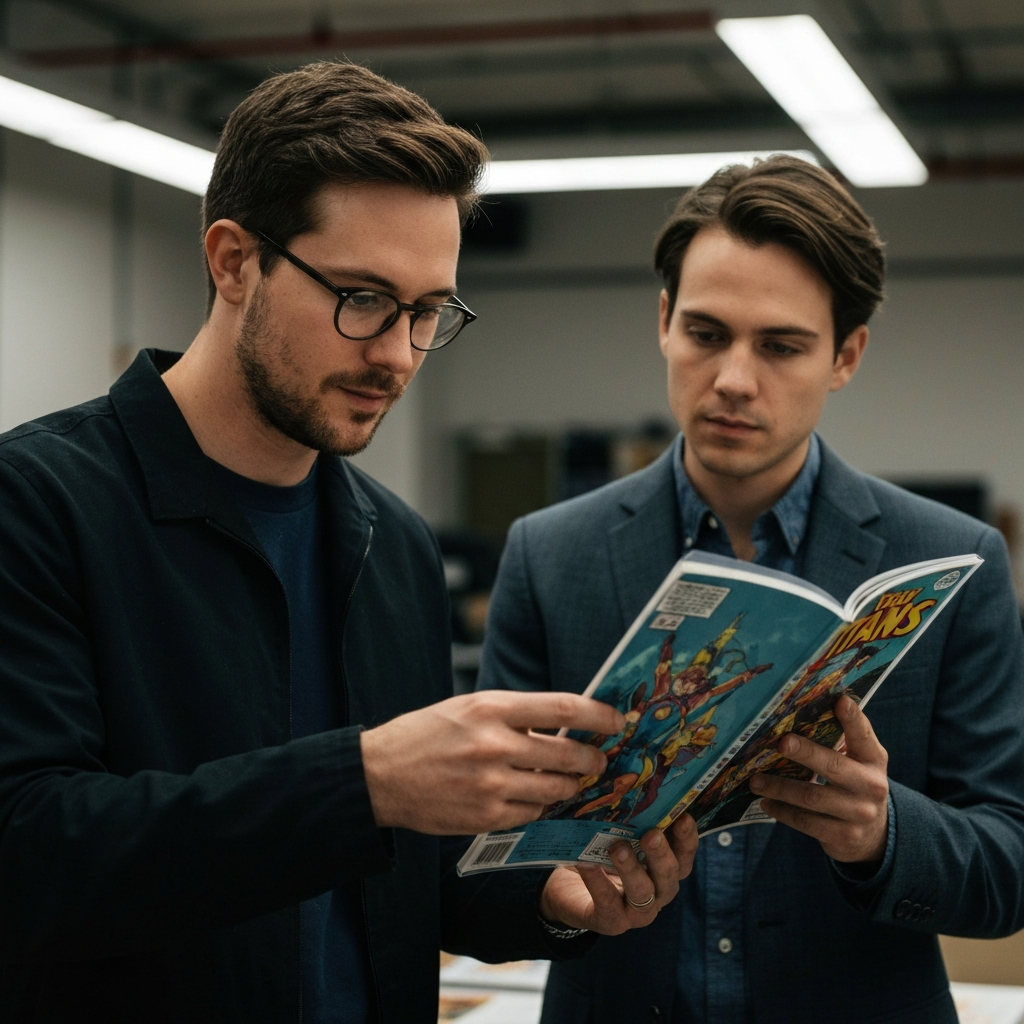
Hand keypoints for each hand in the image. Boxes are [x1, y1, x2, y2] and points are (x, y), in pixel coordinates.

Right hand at [360, 690, 623, 834]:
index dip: (598, 714)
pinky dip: (540, 806)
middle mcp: (494, 745)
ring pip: (555, 789)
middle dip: (591, 759)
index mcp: (491, 708)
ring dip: (569, 785)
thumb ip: (514, 714)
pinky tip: (535, 797)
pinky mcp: (486, 817)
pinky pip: (532, 813)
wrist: (380, 776)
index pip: (562, 707)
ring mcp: (491, 785)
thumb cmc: (427, 734)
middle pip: (567, 753)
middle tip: (598, 759)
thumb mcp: (468, 707)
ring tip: (569, 779)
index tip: (618, 720)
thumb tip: (563, 723)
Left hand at [538, 815, 697, 934]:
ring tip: (618, 848)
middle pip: (669, 876)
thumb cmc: (602, 854)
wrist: (571, 890)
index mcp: (666, 870)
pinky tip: (587, 864)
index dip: (687, 838)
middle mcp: (658, 893)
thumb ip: (632, 819)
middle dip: (661, 854)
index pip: (685, 855)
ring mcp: (637, 912)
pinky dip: (598, 883)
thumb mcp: (620, 836)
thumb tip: (634, 780)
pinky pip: (608, 904)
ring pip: (643, 894)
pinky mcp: (611, 922)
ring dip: (632, 869)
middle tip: (651, 834)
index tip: (683, 817)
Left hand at [750, 694, 888, 863]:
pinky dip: (782, 811)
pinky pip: (806, 822)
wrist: (873, 835)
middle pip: (832, 766)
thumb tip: (798, 713)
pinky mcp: (844, 835)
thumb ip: (840, 741)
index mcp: (874, 760)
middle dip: (805, 753)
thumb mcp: (858, 763)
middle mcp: (871, 786)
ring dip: (779, 787)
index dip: (853, 718)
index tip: (840, 700)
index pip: (863, 736)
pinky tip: (766, 803)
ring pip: (812, 796)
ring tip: (755, 780)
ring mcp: (859, 813)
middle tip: (780, 743)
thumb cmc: (854, 785)